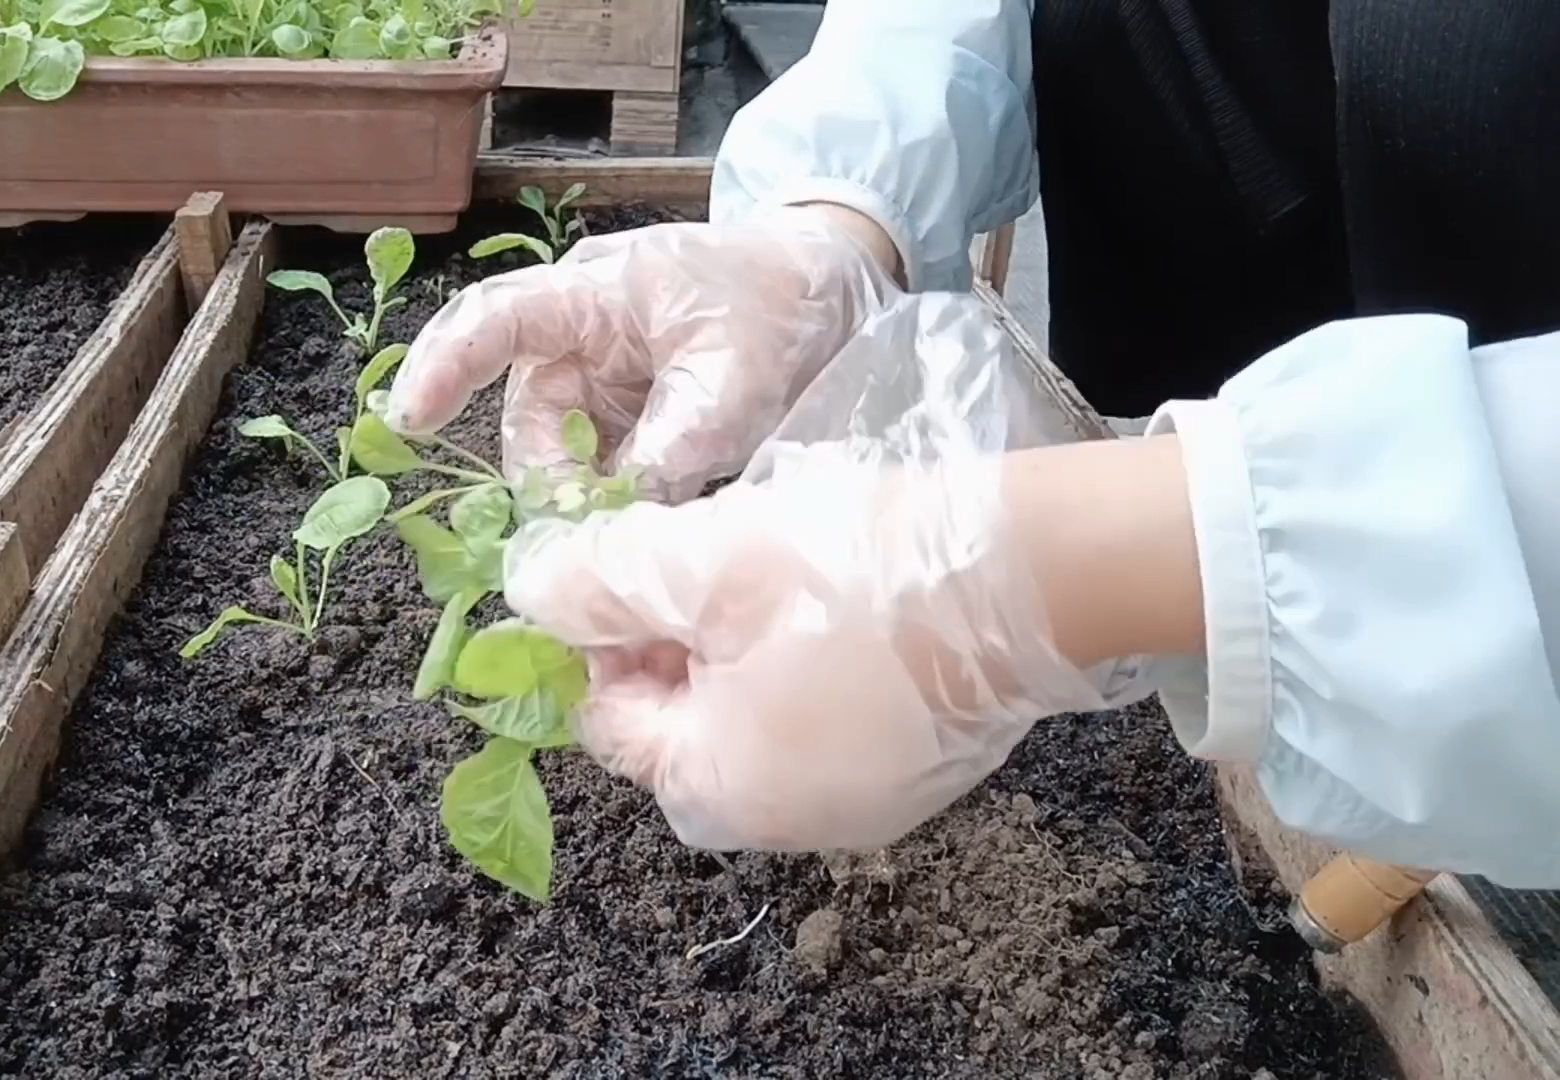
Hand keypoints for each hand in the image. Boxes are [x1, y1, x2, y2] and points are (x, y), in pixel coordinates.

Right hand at [383, 205, 901, 500]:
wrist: (836, 288)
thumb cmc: (783, 306)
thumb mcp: (733, 381)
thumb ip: (670, 449)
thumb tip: (615, 522)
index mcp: (594, 294)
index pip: (495, 321)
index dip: (443, 368)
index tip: (408, 423)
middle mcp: (579, 334)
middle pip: (528, 418)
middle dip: (549, 482)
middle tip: (586, 537)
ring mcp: (601, 376)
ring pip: (561, 453)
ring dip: (586, 498)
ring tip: (630, 532)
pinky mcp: (626, 413)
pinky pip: (598, 465)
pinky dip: (613, 499)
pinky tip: (638, 526)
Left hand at [501, 436, 1198, 851]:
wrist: (1038, 570)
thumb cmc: (853, 571)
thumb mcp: (699, 561)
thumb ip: (597, 580)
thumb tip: (527, 590)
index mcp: (722, 792)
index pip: (613, 722)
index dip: (601, 637)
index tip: (625, 563)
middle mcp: (791, 822)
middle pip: (686, 725)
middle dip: (676, 637)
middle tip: (702, 555)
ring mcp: (865, 802)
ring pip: (756, 715)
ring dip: (740, 642)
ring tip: (770, 562)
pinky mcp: (920, 766)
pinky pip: (826, 716)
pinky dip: (808, 659)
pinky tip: (836, 593)